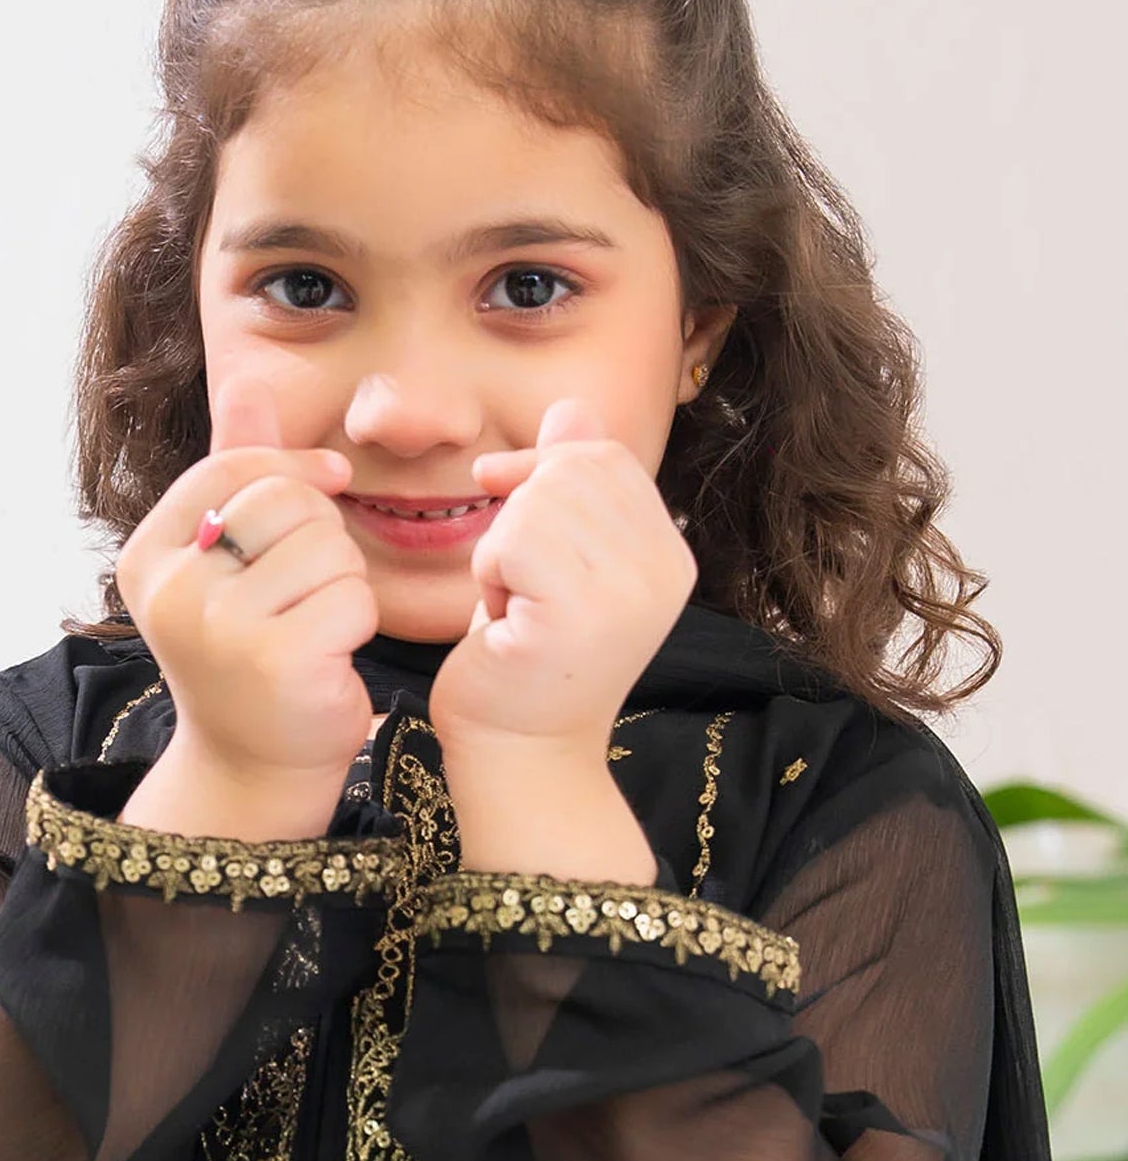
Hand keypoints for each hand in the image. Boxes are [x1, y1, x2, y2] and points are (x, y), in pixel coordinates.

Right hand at [114, 377, 377, 794]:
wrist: (255, 763)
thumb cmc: (247, 651)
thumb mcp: (226, 559)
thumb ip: (235, 473)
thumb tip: (249, 381)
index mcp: (149, 556)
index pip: (231, 467)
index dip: (292, 462)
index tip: (332, 478)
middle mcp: (173, 591)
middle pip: (285, 500)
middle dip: (322, 532)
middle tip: (311, 584)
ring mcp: (220, 629)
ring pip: (327, 547)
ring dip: (345, 580)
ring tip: (317, 619)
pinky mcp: (277, 663)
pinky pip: (352, 598)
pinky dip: (358, 620)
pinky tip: (333, 652)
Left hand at [427, 398, 697, 769]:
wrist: (521, 755)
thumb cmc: (526, 660)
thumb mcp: (554, 558)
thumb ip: (568, 484)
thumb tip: (570, 405)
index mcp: (670, 554)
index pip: (604, 455)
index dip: (542, 463)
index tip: (501, 492)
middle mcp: (666, 569)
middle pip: (572, 467)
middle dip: (521, 510)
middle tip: (517, 582)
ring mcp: (630, 592)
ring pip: (538, 500)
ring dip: (501, 548)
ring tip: (515, 605)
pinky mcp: (582, 615)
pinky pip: (513, 541)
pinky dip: (490, 575)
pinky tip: (504, 624)